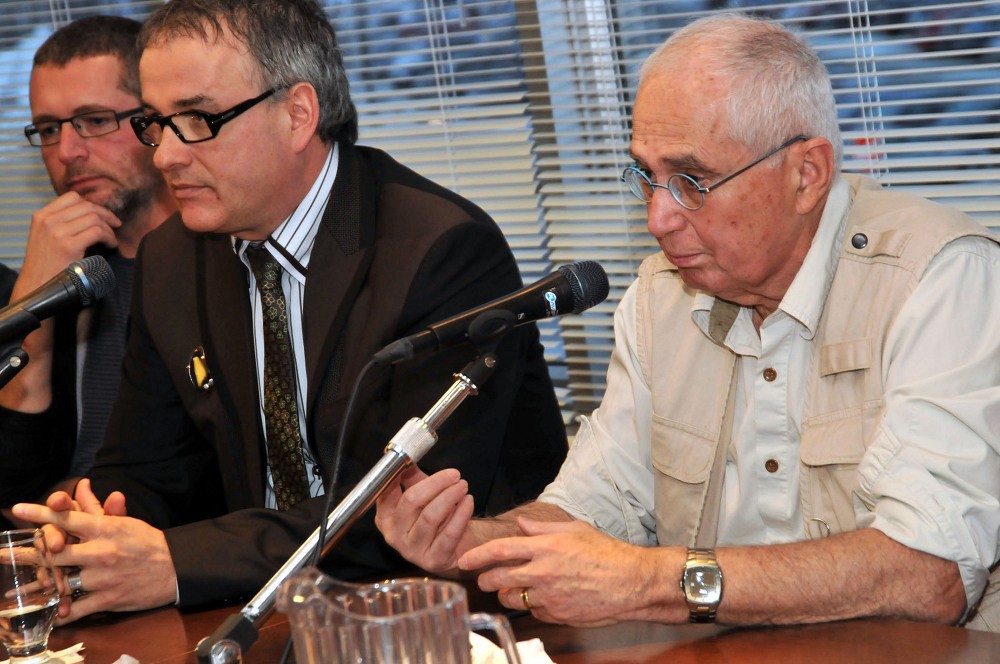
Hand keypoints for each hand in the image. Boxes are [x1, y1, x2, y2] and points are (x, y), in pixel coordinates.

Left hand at [11, 482, 174, 624]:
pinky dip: (62, 613)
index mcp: (106, 529)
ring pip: (62, 582)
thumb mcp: (124, 522)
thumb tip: (83, 486)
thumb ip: (98, 507)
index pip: (67, 517)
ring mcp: (104, 577)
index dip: (40, 512)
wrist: (177, 568)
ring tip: (20, 590)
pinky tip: (51, 613)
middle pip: (55, 552)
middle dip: (29, 554)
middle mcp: (102, 552)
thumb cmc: (148, 543)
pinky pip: (78, 609)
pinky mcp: (109, 599)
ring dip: (41, 587)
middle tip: (4, 554)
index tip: (18, 509)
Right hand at [16, 192, 119, 294]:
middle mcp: (48, 221)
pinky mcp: (68, 246)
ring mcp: (57, 233)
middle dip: (105, 214)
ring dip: (109, 228)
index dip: (92, 204)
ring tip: (111, 239)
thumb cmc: (45, 264)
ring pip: (94, 218)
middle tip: (115, 225)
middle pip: (86, 206)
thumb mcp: (45, 236)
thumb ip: (60, 222)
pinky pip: (98, 232)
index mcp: (41, 215)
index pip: (72, 197)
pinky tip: (111, 245)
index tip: (102, 215)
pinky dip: (109, 238)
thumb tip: (88, 212)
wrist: (36, 285)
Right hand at [374, 466, 476, 574]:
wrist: (457, 548)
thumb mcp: (423, 496)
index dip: (400, 473)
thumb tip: (408, 457)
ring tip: (463, 486)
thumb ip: (412, 477)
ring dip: (450, 496)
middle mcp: (394, 536)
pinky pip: (449, 533)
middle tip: (455, 475)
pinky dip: (461, 513)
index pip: (386, 491)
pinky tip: (468, 501)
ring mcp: (412, 551)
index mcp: (385, 518)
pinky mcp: (433, 560)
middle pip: (411, 500)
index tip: (415, 459)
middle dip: (436, 483)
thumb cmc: (438, 519)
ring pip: (430, 516)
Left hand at [460, 517, 681, 626]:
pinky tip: (542, 597)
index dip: (477, 556)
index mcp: (546, 547)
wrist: (631, 582)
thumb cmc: (607, 553)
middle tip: (484, 578)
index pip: (500, 550)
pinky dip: (532, 605)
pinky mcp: (557, 615)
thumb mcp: (574, 530)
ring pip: (512, 599)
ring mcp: (549, 596)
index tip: (464, 560)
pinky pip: (533, 611)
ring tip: (513, 587)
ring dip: (506, 594)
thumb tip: (521, 525)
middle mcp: (543, 572)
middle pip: (498, 578)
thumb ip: (543, 528)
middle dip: (486, 579)